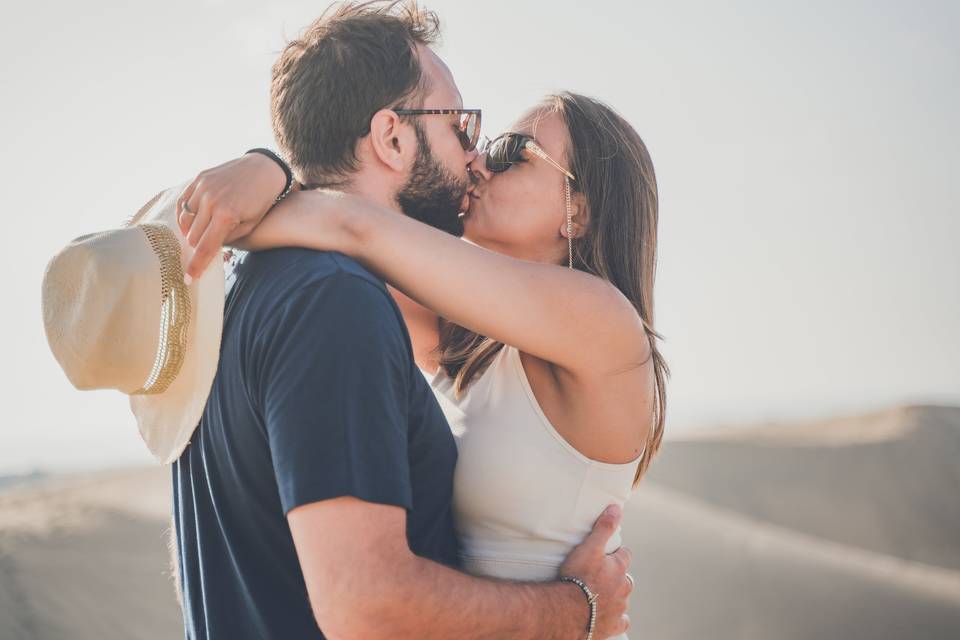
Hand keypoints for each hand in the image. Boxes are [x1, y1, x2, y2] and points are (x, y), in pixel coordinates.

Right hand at [177, 153, 287, 280]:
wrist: (264, 170)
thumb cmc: (261, 202)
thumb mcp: (249, 226)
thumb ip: (227, 239)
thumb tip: (207, 251)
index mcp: (226, 216)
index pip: (205, 247)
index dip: (196, 266)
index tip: (189, 279)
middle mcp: (211, 201)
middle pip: (193, 236)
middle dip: (197, 247)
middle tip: (204, 250)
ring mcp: (203, 188)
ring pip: (185, 220)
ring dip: (191, 232)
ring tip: (201, 234)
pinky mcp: (199, 178)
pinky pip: (183, 203)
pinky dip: (185, 215)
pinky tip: (193, 221)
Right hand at [558, 504, 632, 637]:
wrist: (568, 610)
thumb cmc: (577, 576)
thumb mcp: (589, 547)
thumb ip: (603, 527)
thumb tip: (616, 507)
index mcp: (619, 568)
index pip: (625, 555)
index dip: (617, 553)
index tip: (608, 553)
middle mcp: (623, 588)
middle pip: (626, 578)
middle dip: (618, 576)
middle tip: (601, 575)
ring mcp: (619, 607)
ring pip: (623, 599)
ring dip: (616, 596)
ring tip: (601, 594)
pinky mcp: (613, 625)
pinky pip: (622, 621)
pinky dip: (617, 618)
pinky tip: (609, 615)